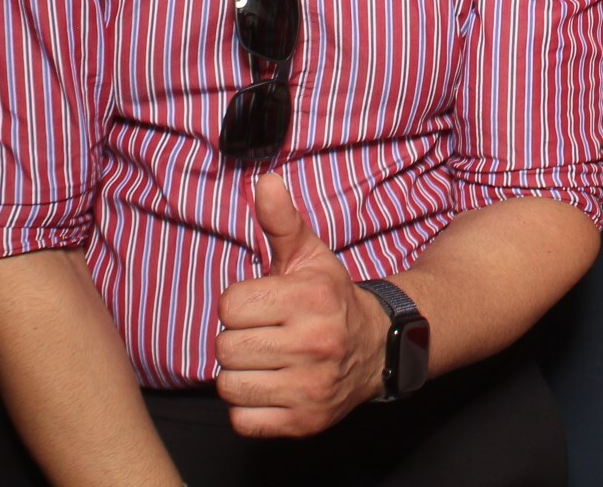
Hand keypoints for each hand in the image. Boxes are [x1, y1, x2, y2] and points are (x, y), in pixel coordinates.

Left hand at [213, 173, 386, 436]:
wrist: (376, 350)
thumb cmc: (329, 299)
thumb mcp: (309, 256)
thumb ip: (281, 221)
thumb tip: (265, 181)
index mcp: (309, 299)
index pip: (230, 306)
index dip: (240, 304)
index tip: (261, 305)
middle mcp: (313, 344)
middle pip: (226, 348)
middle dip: (239, 339)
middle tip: (265, 334)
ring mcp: (310, 388)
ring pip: (230, 385)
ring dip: (241, 375)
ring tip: (266, 361)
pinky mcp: (304, 422)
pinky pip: (243, 421)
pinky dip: (249, 408)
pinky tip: (270, 387)